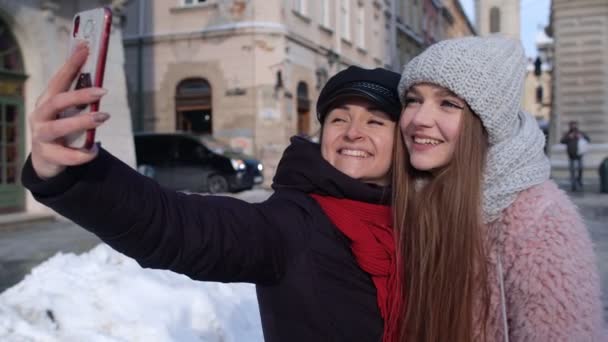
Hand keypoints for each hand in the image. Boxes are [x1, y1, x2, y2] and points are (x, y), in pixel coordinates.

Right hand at [29, 43, 109, 179]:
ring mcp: (42, 137)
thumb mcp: (68, 113)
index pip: (59, 79)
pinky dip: (83, 154)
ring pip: (59, 128)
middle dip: (80, 95)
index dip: (71, 64)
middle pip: (57, 102)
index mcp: (47, 101)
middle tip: (103, 91)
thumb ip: (79, 101)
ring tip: (103, 117)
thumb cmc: (62, 130)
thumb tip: (100, 83)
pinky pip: (68, 156)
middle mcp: (41, 116)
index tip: (85, 48)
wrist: (46, 160)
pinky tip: (94, 150)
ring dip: (83, 121)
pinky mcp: (49, 156)